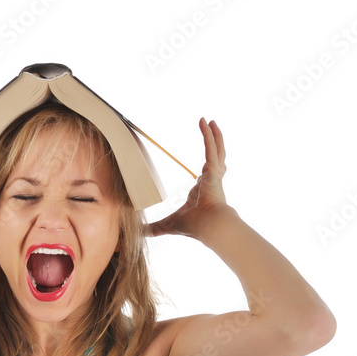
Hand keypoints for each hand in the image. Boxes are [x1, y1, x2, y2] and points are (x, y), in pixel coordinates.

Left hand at [146, 117, 227, 239]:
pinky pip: (211, 148)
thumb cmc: (194, 226)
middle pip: (216, 158)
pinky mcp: (213, 170)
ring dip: (214, 135)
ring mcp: (214, 174)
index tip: (208, 167)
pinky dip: (209, 135)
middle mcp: (211, 181)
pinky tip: (206, 123)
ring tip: (211, 121)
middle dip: (214, 144)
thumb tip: (140, 233)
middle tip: (212, 131)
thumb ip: (155, 227)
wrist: (210, 226)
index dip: (209, 169)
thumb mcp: (169, 225)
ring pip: (217, 149)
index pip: (207, 176)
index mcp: (203, 192)